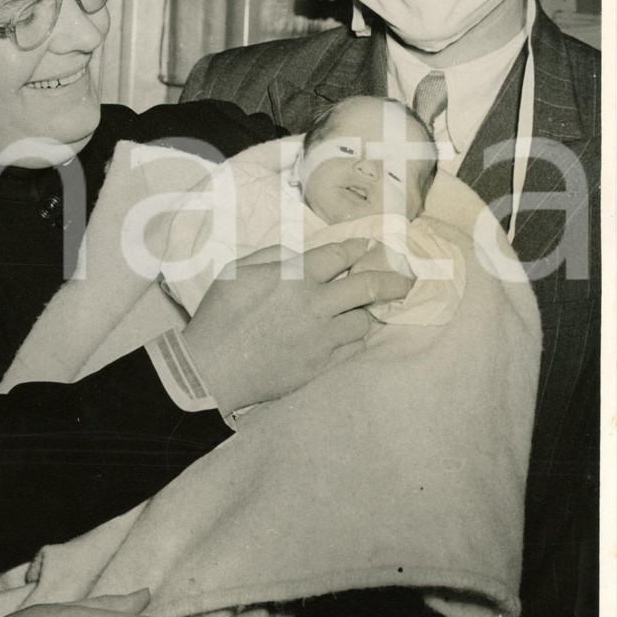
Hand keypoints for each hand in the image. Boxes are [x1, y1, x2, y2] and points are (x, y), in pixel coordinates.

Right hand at [181, 237, 413, 413]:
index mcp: (294, 276)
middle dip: (392, 280)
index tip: (367, 248)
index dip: (357, 249)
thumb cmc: (219, 315)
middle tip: (405, 280)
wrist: (210, 369)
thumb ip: (272, 255)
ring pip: (364, 321)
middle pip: (368, 286)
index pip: (339, 255)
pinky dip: (355, 340)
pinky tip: (352, 337)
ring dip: (367, 313)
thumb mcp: (236, 270)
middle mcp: (315, 304)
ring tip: (367, 311)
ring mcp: (321, 338)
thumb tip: (300, 254)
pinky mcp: (321, 366)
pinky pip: (353, 350)